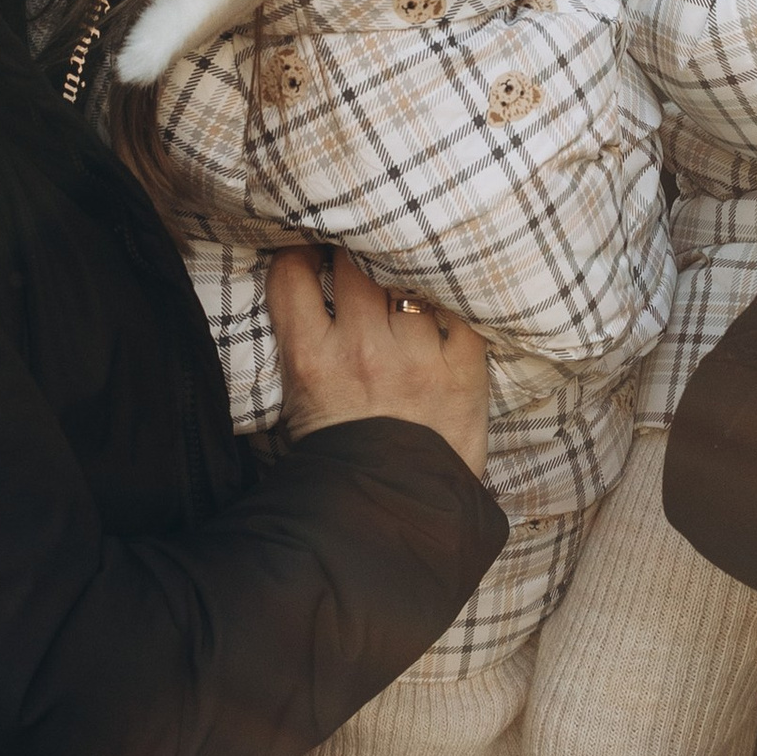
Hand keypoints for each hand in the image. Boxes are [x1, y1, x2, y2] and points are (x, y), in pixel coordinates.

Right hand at [268, 247, 490, 479]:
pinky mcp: (463, 372)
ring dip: (407, 265)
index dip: (301, 248)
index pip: (293, 273)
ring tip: (411, 264)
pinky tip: (450, 294)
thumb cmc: (340, 453)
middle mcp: (363, 351)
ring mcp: (417, 360)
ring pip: (408, 276)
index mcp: (313, 360)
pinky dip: (456, 296)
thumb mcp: (299, 401)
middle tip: (367, 246)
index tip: (313, 244)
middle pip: (354, 262)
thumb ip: (300, 342)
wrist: (394, 511)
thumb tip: (302, 280)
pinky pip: (463, 308)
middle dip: (355, 246)